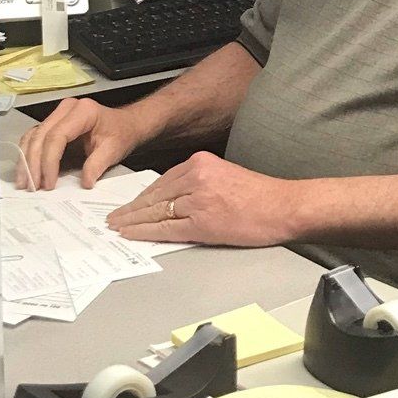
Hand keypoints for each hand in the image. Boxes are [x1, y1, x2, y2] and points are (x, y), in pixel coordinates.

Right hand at [17, 97, 146, 191]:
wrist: (125, 124)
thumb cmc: (120, 134)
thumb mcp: (114, 149)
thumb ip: (98, 165)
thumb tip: (85, 183)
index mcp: (83, 111)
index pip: (57, 136)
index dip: (49, 161)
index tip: (49, 183)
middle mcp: (66, 109)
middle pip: (41, 136)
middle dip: (33, 163)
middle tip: (31, 186)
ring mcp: (57, 114)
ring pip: (33, 136)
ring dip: (26, 160)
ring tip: (24, 182)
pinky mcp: (52, 123)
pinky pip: (34, 137)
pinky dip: (28, 155)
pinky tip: (26, 171)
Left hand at [104, 151, 289, 245]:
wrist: (284, 206)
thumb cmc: (261, 196)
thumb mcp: (225, 176)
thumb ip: (199, 183)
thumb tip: (174, 201)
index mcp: (200, 162)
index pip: (161, 182)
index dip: (141, 196)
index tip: (128, 206)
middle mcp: (195, 176)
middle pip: (154, 196)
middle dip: (131, 209)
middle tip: (113, 219)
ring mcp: (198, 199)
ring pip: (155, 211)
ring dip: (132, 222)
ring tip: (117, 228)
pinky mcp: (202, 222)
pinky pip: (166, 228)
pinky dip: (145, 232)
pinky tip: (133, 235)